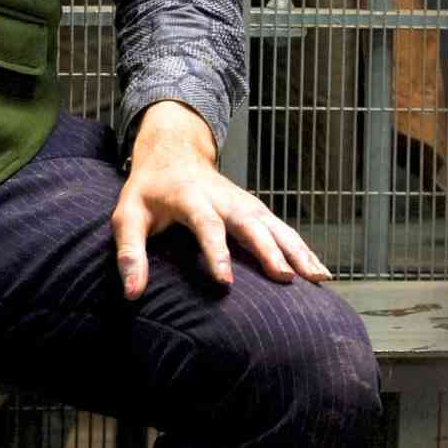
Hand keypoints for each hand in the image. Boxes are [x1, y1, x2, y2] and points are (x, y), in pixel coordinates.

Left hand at [112, 100, 330, 300]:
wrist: (174, 153)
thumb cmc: (148, 191)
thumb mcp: (127, 217)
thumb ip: (129, 254)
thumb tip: (131, 294)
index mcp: (190, 198)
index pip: (206, 225)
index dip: (216, 252)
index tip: (225, 281)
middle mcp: (223, 199)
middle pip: (250, 223)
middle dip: (269, 250)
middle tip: (286, 278)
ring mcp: (243, 202)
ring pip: (275, 225)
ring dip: (298, 250)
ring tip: (318, 278)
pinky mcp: (255, 209)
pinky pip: (283, 229)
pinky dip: (303, 248)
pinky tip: (320, 271)